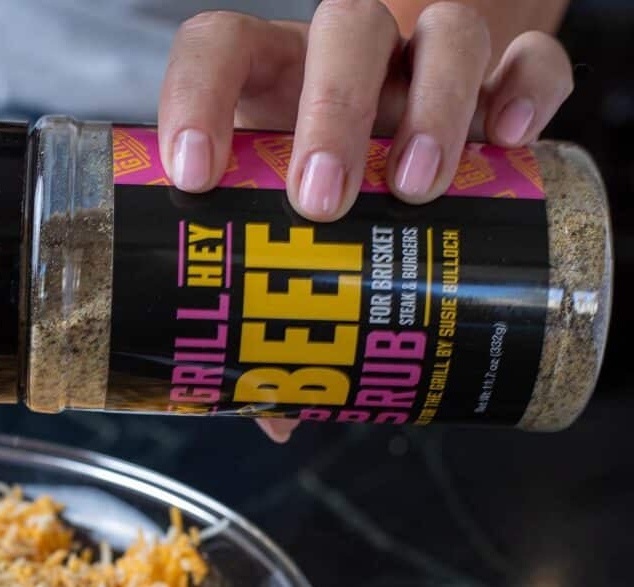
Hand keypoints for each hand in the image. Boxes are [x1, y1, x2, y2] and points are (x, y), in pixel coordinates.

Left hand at [157, 0, 573, 442]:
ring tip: (416, 190)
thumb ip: (275, 311)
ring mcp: (421, 61)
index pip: (218, 49)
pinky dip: (528, 90)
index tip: (193, 175)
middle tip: (320, 203)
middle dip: (330, 113)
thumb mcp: (289, 243)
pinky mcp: (497, 77)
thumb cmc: (325, 197)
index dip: (197, 98)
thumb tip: (270, 413)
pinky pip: (529, 58)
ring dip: (431, 104)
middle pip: (343, 32)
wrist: (405, 139)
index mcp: (267, 81)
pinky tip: (511, 144)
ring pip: (440, 32)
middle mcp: (341, 59)